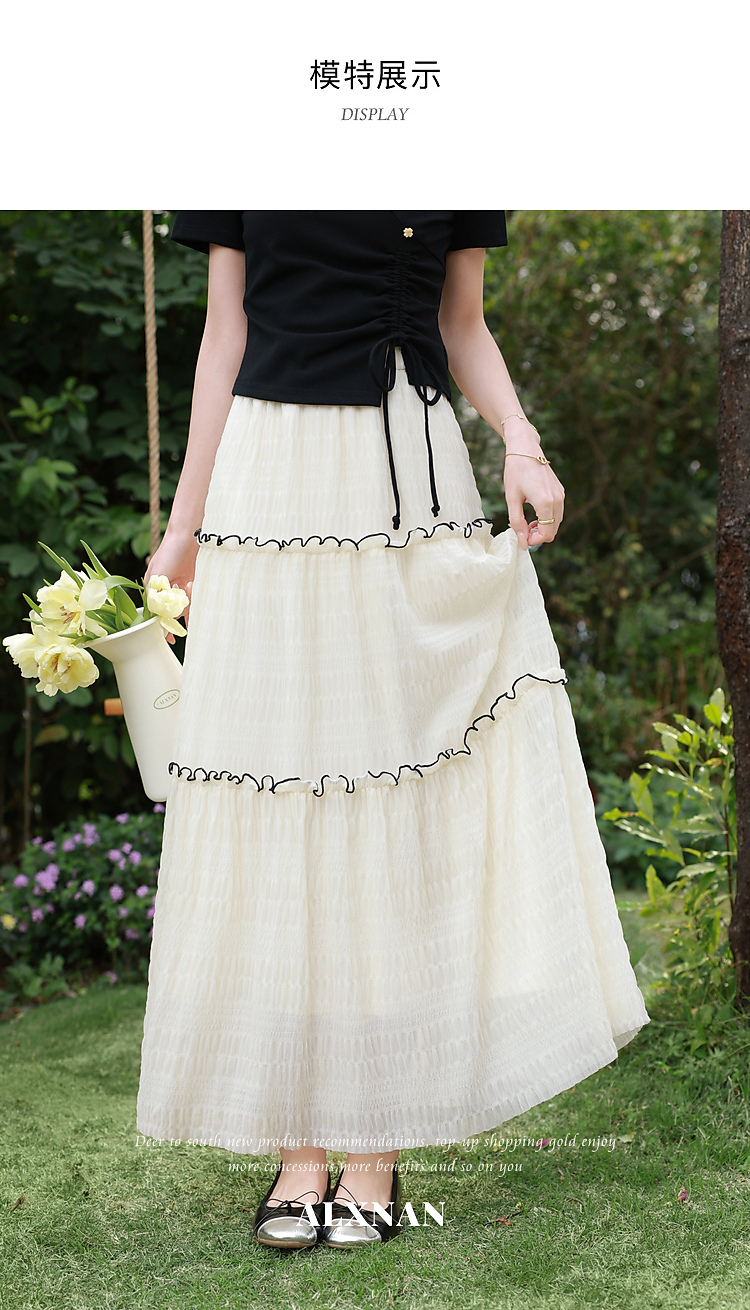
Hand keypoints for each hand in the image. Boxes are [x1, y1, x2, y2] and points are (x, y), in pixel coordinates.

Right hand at [144, 527, 198, 643]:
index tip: (168, 640)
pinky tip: (200, 609)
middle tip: (183, 616)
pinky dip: (198, 605)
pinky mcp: (195, 582)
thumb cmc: (170, 552)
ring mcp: (182, 586)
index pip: (156, 612)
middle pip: (173, 611)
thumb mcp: (157, 574)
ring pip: (186, 607)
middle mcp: (167, 589)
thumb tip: (156, 616)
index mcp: (154, 588)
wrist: (190, 534)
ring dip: (190, 606)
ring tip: (191, 589)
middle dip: (178, 616)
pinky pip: (196, 599)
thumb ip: (155, 595)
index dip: (161, 626)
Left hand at [503, 452, 564, 551]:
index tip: (521, 536)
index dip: (533, 540)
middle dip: (538, 535)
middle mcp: (557, 500)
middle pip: (553, 531)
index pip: (546, 534)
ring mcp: (560, 495)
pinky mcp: (560, 491)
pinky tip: (534, 513)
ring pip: (556, 523)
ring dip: (543, 527)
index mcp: (545, 502)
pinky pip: (557, 513)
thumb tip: (522, 542)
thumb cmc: (515, 471)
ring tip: (526, 522)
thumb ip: (517, 522)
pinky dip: (547, 518)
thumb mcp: (512, 499)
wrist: (525, 448)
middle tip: (522, 529)